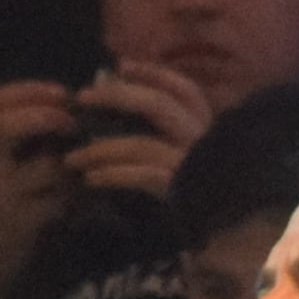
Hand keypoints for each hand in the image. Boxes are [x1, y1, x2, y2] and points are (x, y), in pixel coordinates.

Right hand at [0, 79, 91, 292]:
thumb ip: (24, 142)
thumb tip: (75, 111)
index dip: (31, 90)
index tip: (62, 92)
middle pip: (6, 125)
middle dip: (49, 117)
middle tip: (75, 125)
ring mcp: (0, 195)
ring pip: (46, 166)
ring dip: (75, 166)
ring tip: (85, 174)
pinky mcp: (20, 224)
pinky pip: (59, 201)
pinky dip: (79, 200)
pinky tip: (87, 206)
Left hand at [66, 58, 214, 202]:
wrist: (226, 232)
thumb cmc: (201, 190)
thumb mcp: (189, 152)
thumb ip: (166, 130)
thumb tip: (123, 98)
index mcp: (208, 125)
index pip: (183, 89)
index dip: (152, 72)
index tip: (120, 66)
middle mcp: (202, 139)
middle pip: (158, 104)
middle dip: (117, 96)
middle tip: (82, 97)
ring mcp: (191, 163)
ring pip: (140, 143)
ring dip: (100, 148)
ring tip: (72, 158)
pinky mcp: (178, 189)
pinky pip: (138, 175)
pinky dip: (111, 174)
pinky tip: (90, 180)